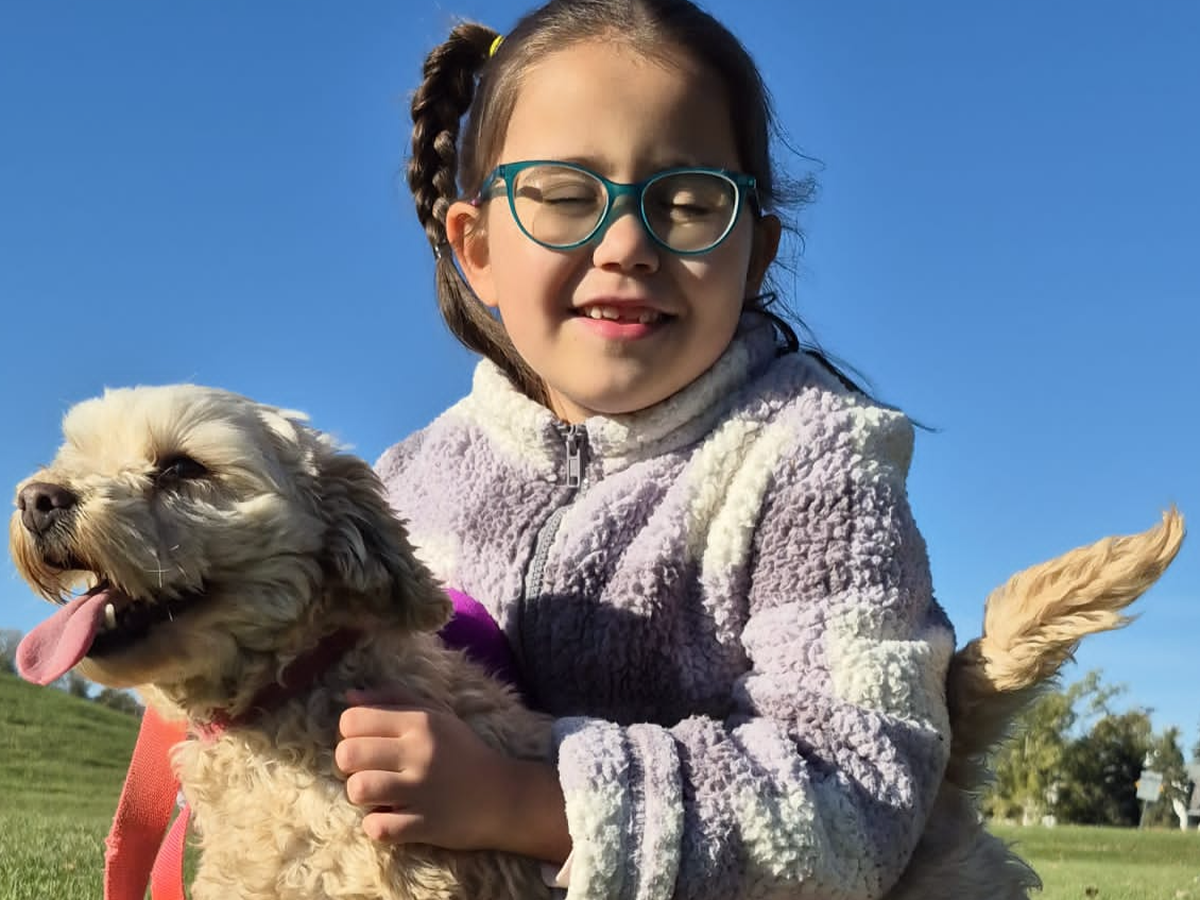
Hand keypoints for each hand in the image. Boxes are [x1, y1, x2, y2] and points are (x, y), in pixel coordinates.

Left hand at [335, 688, 569, 862]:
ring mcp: (421, 791)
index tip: (367, 743)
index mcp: (419, 722)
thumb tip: (348, 697)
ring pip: (358, 789)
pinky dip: (377, 826)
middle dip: (349, 765)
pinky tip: (390, 818)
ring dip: (361, 795)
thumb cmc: (463, 751)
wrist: (504, 796)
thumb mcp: (436, 715)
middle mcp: (418, 753)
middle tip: (369, 769)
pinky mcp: (425, 825)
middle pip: (348, 754)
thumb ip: (393, 700)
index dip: (350, 733)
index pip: (352, 720)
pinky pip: (377, 828)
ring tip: (378, 795)